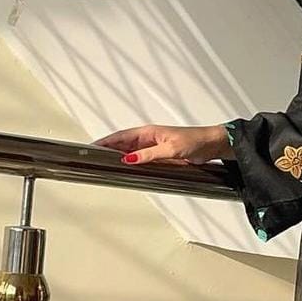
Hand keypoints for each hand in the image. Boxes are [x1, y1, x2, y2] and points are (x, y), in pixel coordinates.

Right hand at [92, 124, 230, 165]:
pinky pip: (140, 159)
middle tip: (92, 157)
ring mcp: (153, 147)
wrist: (210, 145)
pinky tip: (126, 168)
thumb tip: (129, 159)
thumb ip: (149, 155)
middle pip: (121, 144)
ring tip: (104, 164)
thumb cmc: (194, 140)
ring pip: (129, 152)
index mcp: (148, 132)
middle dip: (107, 150)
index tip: (92, 147)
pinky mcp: (159, 155)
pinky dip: (131, 163)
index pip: (120, 136)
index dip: (105, 142)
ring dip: (118, 157)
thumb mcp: (170, 149)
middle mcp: (148, 138)